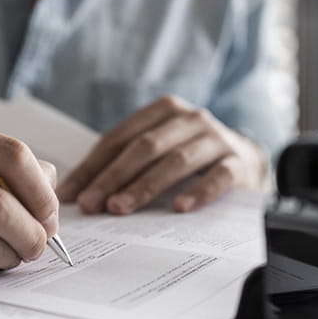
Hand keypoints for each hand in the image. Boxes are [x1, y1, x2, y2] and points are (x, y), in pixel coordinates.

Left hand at [56, 95, 265, 214]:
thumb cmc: (191, 158)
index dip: (93, 166)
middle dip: (113, 177)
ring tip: (121, 208)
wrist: (245, 162)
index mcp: (163, 110)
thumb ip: (123, 164)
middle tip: (92, 204)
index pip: (120, 137)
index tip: (72, 194)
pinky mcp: (237, 163)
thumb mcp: (158, 150)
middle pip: (145, 147)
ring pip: (176, 161)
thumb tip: (78, 194)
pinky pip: (217, 177)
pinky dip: (198, 191)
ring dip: (145, 186)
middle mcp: (190, 119)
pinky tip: (180, 208)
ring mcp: (216, 139)